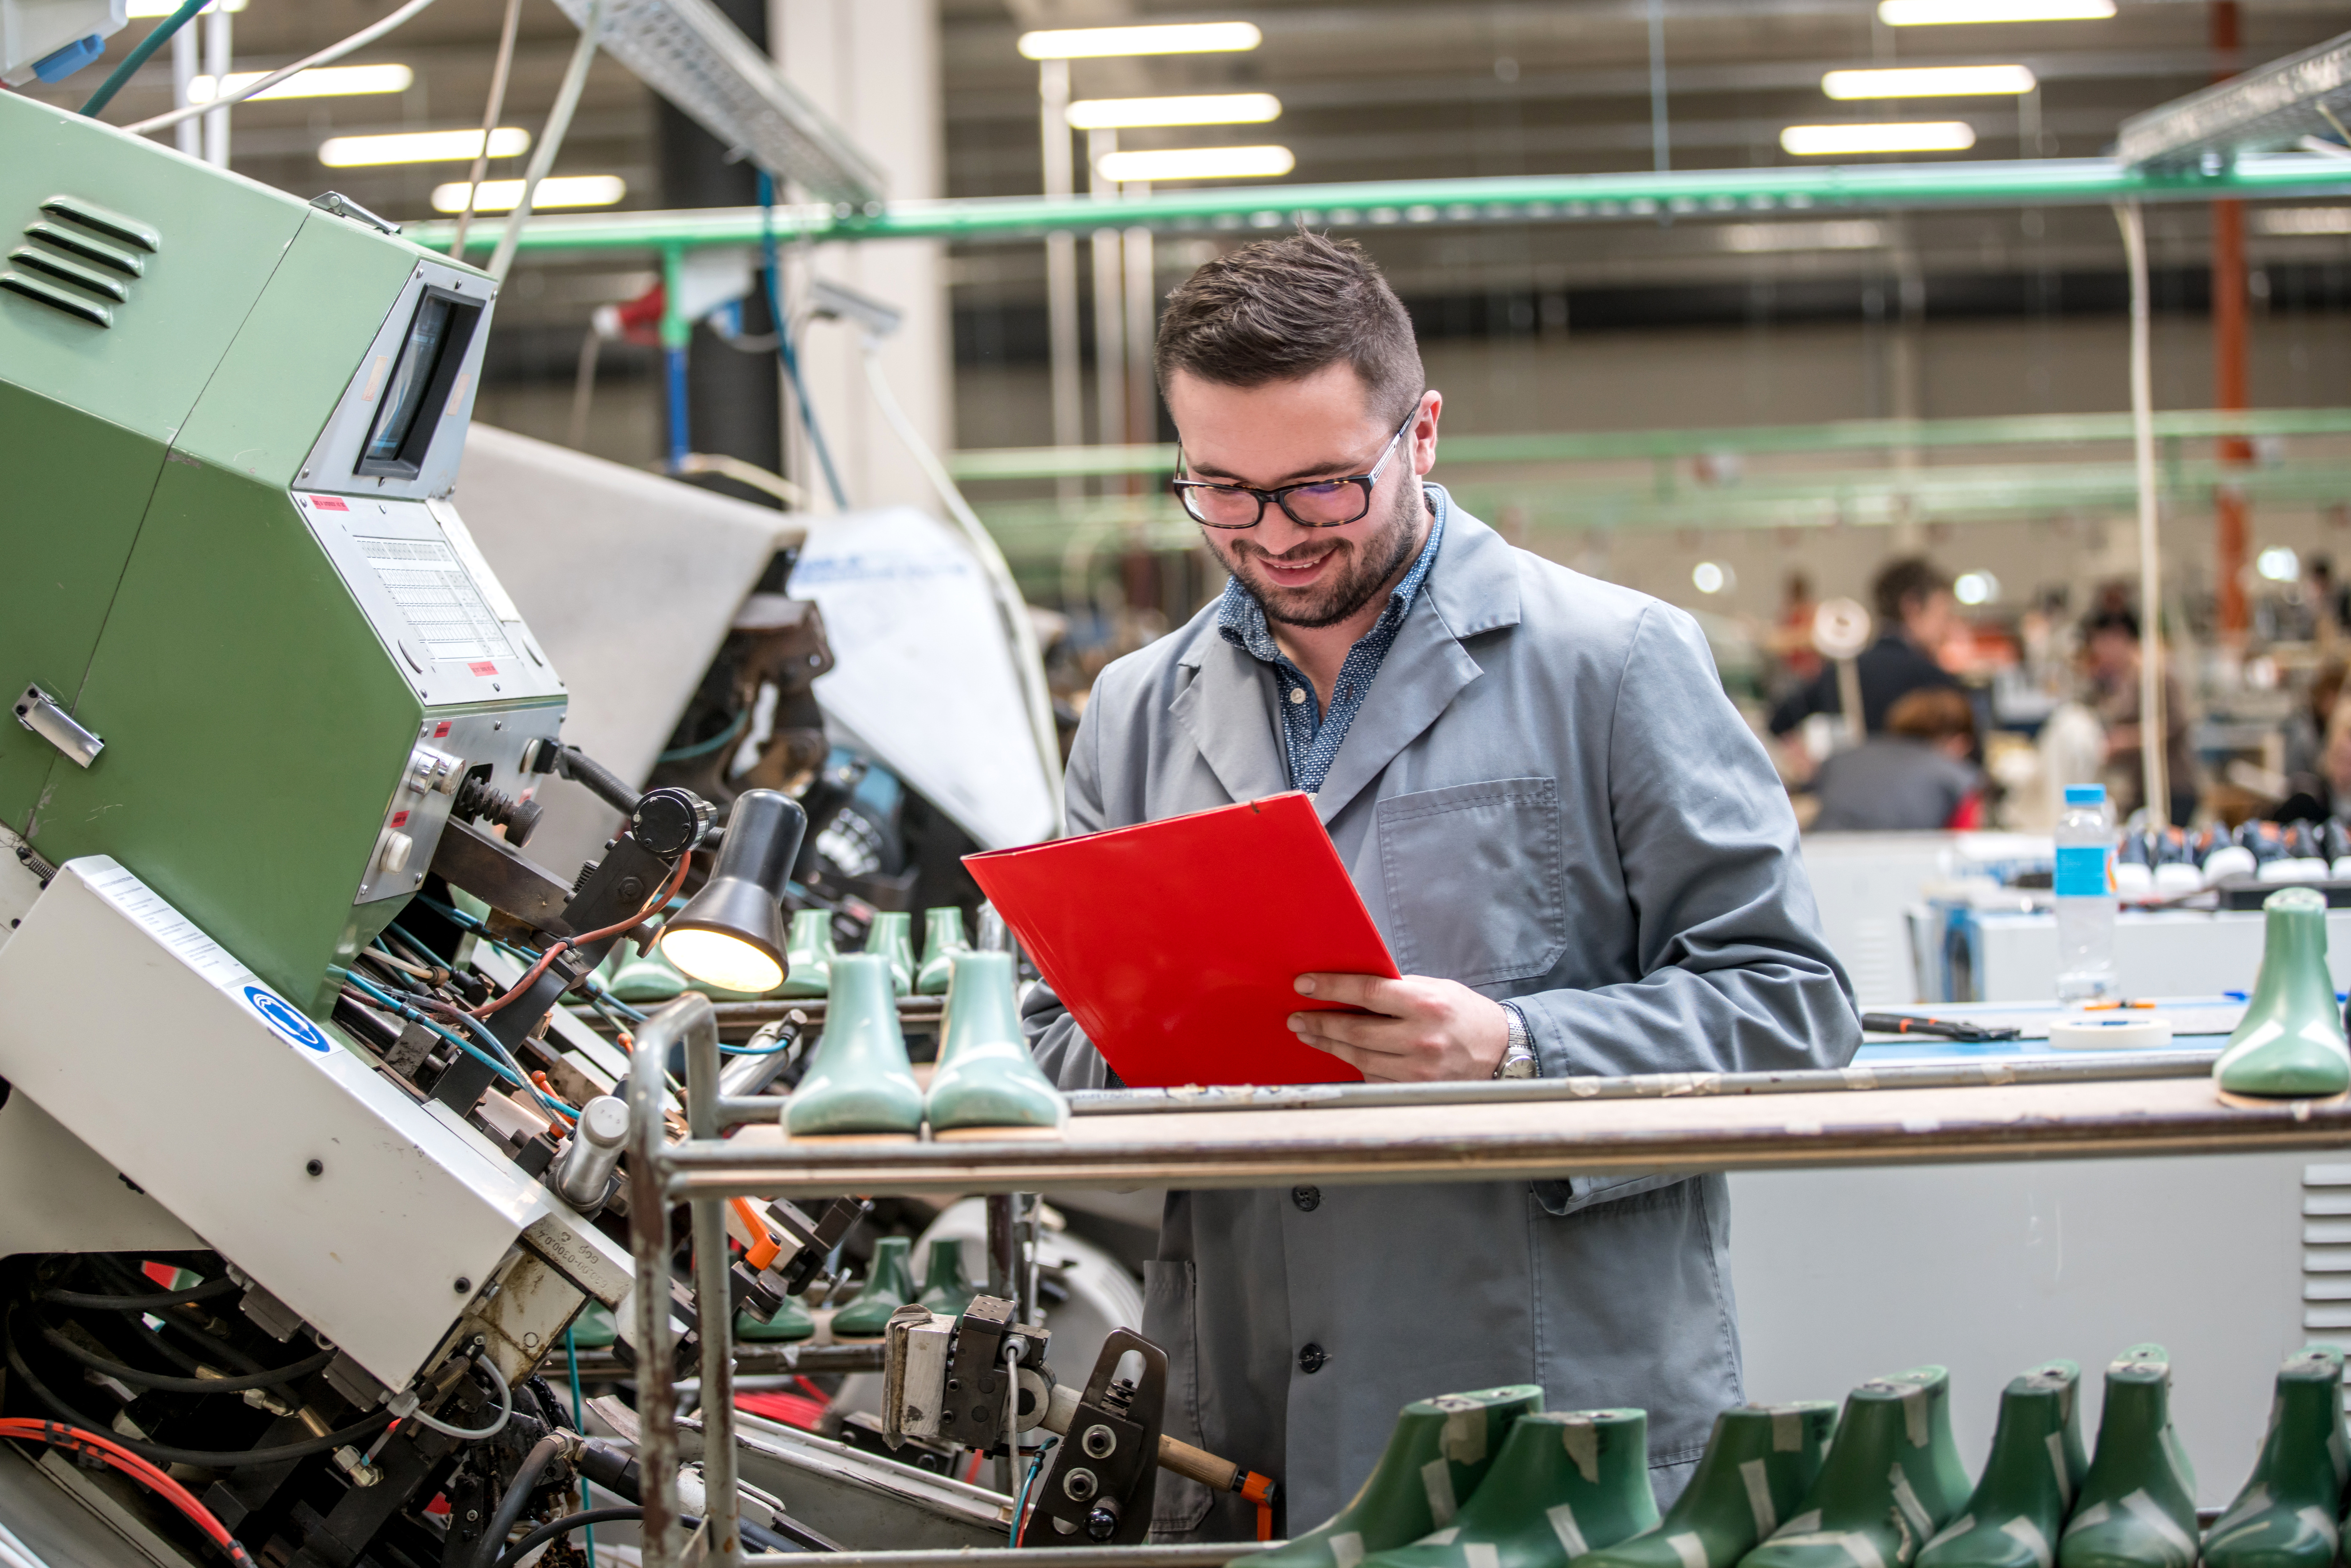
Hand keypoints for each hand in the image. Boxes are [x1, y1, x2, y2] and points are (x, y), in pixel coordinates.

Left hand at [1287, 972, 1511, 1082]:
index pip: (1367, 992)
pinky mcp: (1415, 1090)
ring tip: (1309, 1033)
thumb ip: (1398, 989)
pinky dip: (1355, 1064)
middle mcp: (1421, 1038)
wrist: (1502, 1052)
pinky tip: (1343, 1053)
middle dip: (1319, 1022)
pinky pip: (1373, 1077)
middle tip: (1297, 1016)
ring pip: (1358, 1057)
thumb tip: (1350, 988)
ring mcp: (1418, 1069)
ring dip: (1328, 1044)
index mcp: (1426, 1004)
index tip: (1304, 985)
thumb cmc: (1465, 1015)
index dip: (1331, 988)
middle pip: (1355, 1029)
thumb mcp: (1436, 989)